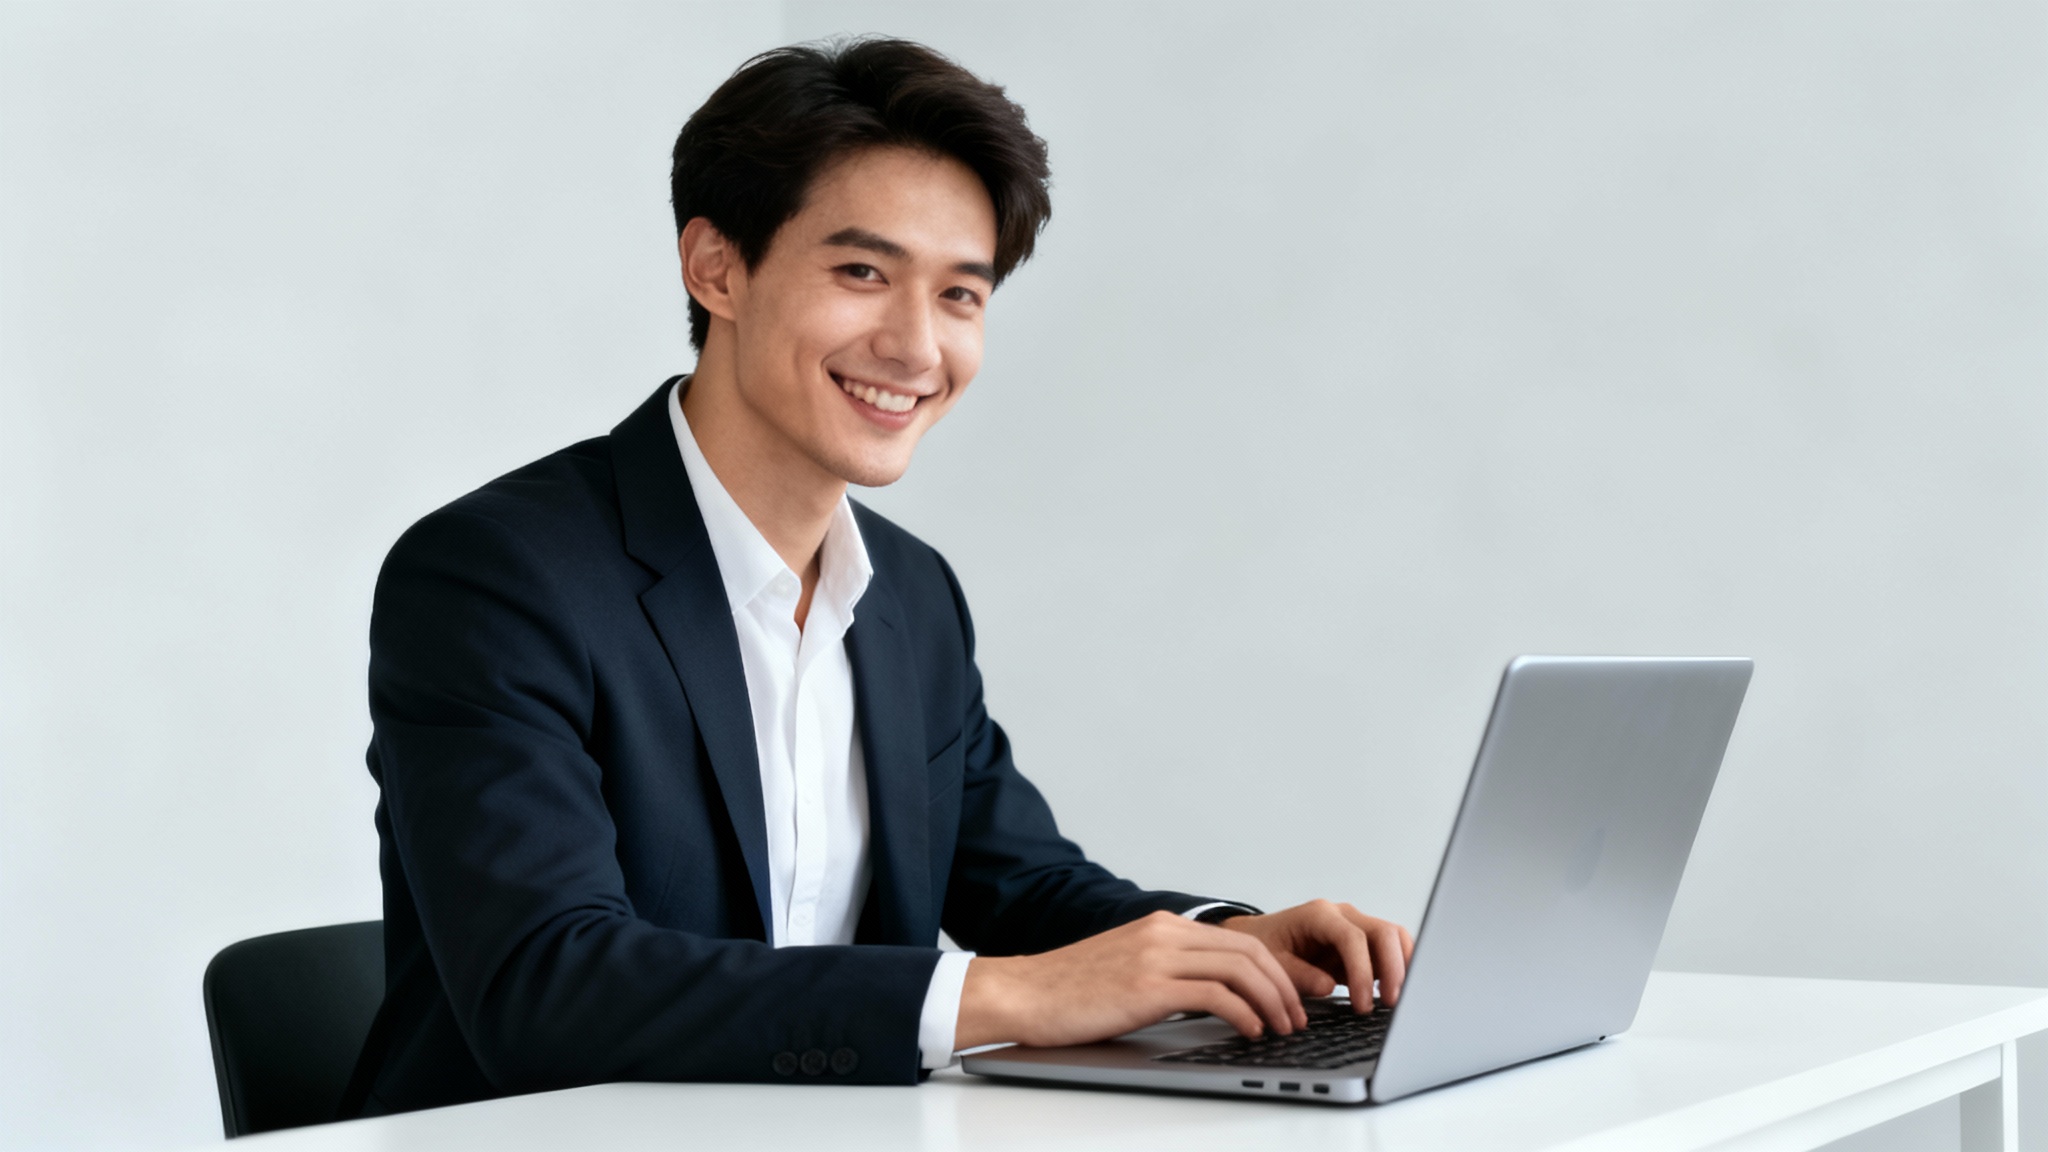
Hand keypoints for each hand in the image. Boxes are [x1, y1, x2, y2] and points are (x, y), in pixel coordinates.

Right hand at [955, 910, 1306, 1049]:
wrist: (1022, 992)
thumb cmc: (1068, 990)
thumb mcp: (1126, 967)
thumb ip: (1166, 970)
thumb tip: (1208, 996)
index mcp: (1161, 926)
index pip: (1237, 940)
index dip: (1274, 969)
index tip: (1291, 997)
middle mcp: (1163, 933)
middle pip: (1248, 950)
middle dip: (1284, 985)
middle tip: (1298, 1016)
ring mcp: (1156, 957)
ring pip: (1239, 968)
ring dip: (1272, 1001)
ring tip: (1283, 1028)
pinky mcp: (1147, 987)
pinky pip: (1214, 995)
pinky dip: (1243, 1013)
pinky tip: (1251, 1032)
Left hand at [1218, 900, 1413, 1009]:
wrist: (1260, 937)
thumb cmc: (1264, 945)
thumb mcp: (1271, 962)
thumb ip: (1297, 975)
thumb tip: (1328, 987)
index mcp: (1318, 915)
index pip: (1352, 938)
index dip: (1362, 972)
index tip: (1363, 1003)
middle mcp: (1342, 916)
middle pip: (1383, 932)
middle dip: (1393, 969)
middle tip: (1390, 1003)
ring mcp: (1356, 926)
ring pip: (1394, 938)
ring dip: (1401, 967)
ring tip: (1396, 999)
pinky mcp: (1363, 944)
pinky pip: (1391, 950)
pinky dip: (1398, 969)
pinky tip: (1393, 991)